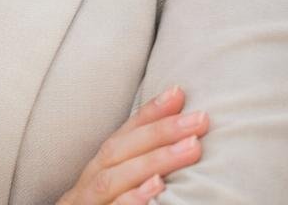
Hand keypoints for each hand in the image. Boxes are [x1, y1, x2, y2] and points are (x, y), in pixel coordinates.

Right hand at [57, 86, 207, 203]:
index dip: (149, 112)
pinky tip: (156, 191)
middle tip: (200, 119)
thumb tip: (175, 143)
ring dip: (154, 161)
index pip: (122, 135)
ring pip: (114, 179)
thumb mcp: (111, 187)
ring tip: (191, 149)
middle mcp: (87, 183)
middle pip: (119, 151)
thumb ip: (132, 168)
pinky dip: (131, 201)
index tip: (180, 92)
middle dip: (160, 132)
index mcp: (96, 170)